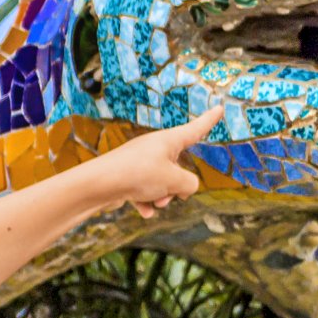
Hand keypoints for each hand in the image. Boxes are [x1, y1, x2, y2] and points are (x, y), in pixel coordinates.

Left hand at [95, 105, 222, 216]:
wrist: (98, 184)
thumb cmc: (138, 175)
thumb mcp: (174, 181)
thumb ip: (189, 184)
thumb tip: (183, 188)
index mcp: (169, 140)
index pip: (196, 129)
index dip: (210, 120)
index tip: (220, 108)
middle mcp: (155, 148)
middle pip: (179, 169)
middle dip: (177, 187)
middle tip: (166, 194)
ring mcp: (141, 162)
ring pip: (163, 184)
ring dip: (162, 197)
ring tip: (152, 202)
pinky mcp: (128, 177)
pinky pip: (145, 192)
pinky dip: (145, 202)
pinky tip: (142, 210)